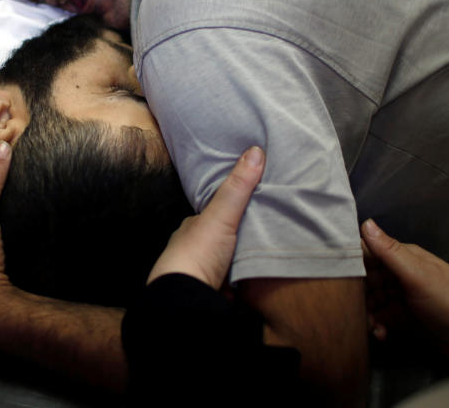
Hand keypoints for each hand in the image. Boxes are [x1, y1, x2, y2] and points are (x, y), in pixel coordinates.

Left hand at [147, 146, 264, 288]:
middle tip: (263, 232)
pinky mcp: (210, 295)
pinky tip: (252, 283)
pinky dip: (239, 286)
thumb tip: (255, 150)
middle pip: (220, 239)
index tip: (250, 203)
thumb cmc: (197, 253)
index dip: (230, 207)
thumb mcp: (221, 215)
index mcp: (192, 228)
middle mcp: (193, 250)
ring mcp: (200, 274)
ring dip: (238, 262)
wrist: (185, 299)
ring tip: (262, 256)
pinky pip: (229, 288)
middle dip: (237, 237)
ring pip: (224, 264)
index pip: (213, 213)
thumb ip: (238, 187)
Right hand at [361, 219, 448, 360]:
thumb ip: (389, 251)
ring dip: (366, 313)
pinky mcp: (403, 319)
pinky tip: (381, 334)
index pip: (367, 254)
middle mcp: (397, 275)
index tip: (338, 277)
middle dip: (357, 294)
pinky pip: (381, 319)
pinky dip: (377, 326)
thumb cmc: (448, 298)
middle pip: (365, 280)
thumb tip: (364, 222)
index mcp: (401, 258)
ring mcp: (400, 297)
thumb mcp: (417, 274)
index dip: (352, 264)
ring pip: (371, 301)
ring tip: (372, 326)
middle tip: (355, 308)